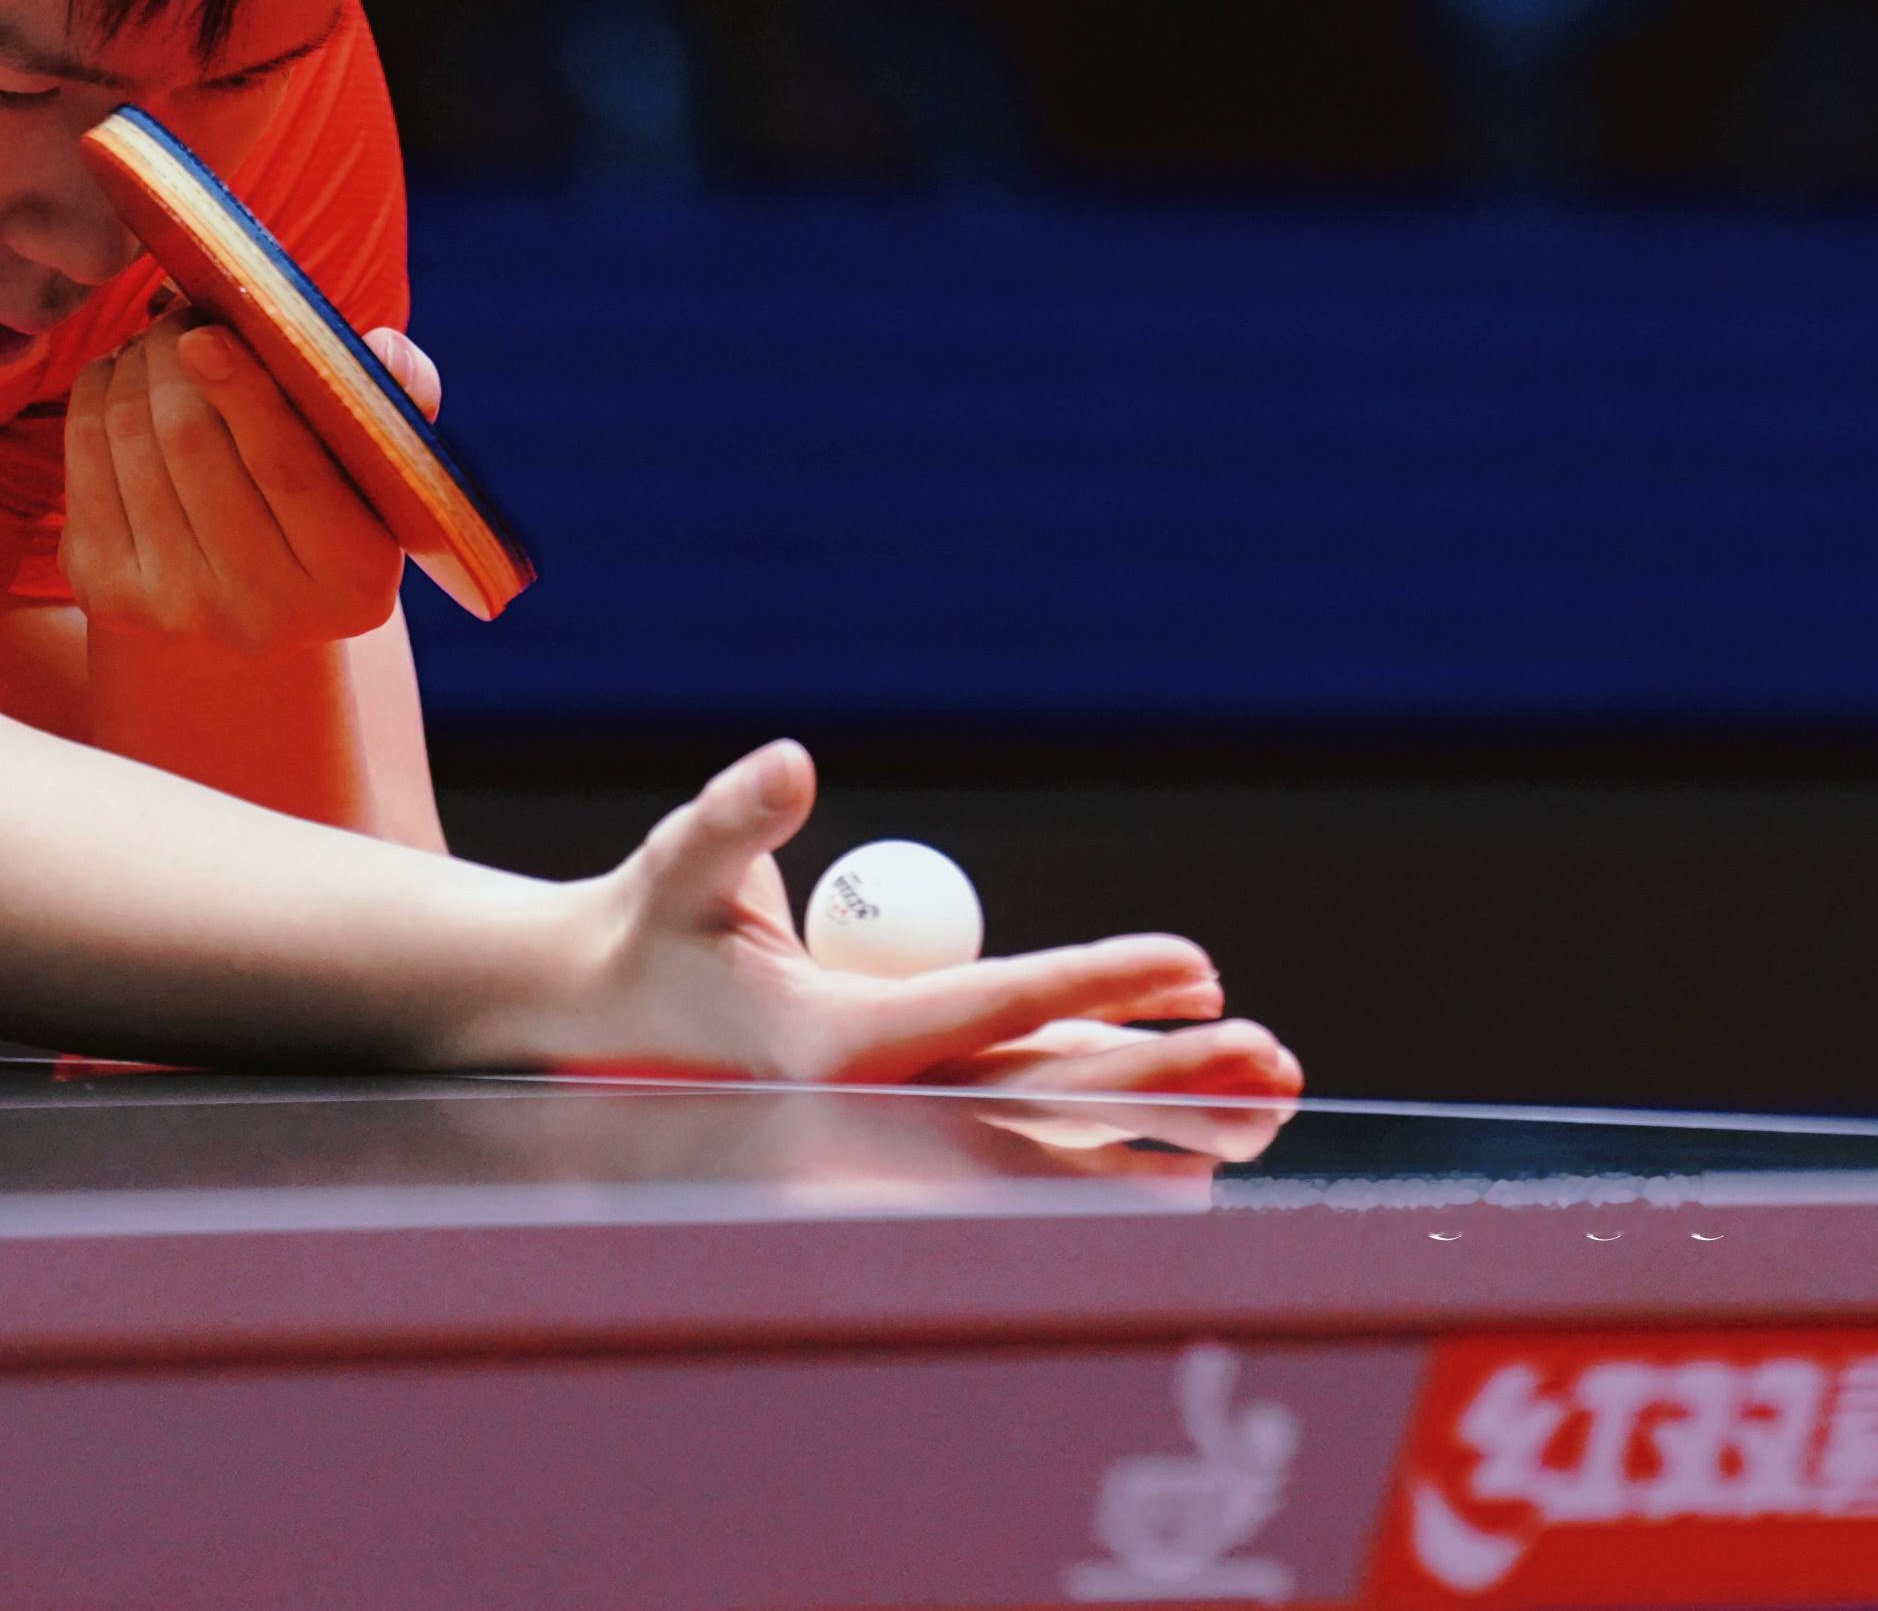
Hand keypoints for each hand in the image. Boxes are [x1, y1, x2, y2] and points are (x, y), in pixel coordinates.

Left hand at [58, 313, 440, 653]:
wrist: (251, 614)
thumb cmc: (334, 506)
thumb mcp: (385, 468)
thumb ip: (401, 401)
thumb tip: (380, 349)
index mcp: (354, 579)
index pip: (290, 470)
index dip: (244, 392)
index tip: (207, 331)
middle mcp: (263, 612)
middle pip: (193, 443)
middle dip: (176, 355)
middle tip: (187, 313)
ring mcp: (175, 610)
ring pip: (132, 442)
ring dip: (136, 365)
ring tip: (161, 341)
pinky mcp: (104, 592)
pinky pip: (84, 460)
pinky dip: (97, 396)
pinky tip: (122, 376)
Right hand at [530, 740, 1304, 1098]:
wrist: (601, 1017)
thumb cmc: (646, 927)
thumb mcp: (679, 866)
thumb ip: (734, 819)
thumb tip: (792, 764)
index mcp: (833, 1049)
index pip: (995, 1009)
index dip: (1097, 983)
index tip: (1194, 965)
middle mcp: (886, 1104)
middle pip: (1053, 1087)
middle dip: (1170, 1079)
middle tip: (1274, 1060)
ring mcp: (911, 1114)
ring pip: (1062, 1110)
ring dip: (1172, 1109)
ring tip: (1276, 1098)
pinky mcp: (923, 1104)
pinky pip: (1039, 1104)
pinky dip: (1122, 1106)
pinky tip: (1204, 1113)